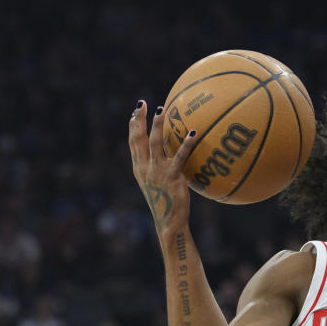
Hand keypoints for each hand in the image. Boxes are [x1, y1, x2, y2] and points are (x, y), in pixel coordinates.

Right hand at [128, 101, 198, 232]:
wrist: (169, 222)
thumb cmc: (167, 203)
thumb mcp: (159, 183)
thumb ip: (160, 168)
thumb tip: (170, 155)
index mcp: (140, 169)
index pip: (133, 143)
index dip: (132, 126)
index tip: (134, 112)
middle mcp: (145, 168)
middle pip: (139, 139)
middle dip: (139, 120)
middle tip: (141, 103)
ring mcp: (157, 172)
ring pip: (155, 143)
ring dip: (158, 126)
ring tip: (161, 110)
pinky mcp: (172, 177)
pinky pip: (180, 156)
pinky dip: (186, 144)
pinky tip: (193, 133)